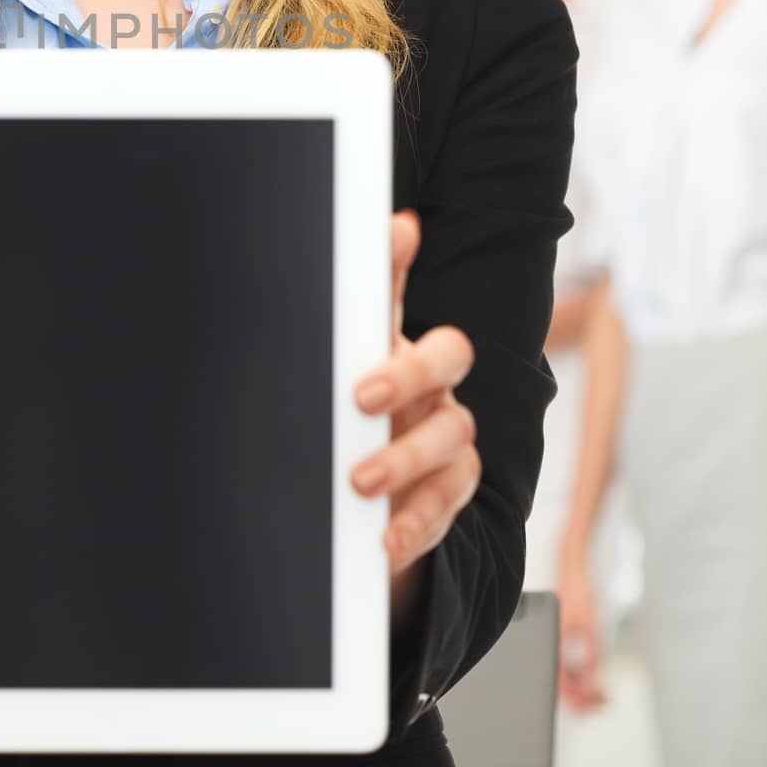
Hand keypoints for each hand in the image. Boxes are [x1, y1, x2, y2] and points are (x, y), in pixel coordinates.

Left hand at [350, 211, 479, 575]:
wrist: (348, 510)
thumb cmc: (334, 431)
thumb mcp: (316, 387)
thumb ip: (315, 340)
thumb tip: (320, 270)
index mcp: (389, 346)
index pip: (394, 295)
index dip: (398, 261)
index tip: (397, 230)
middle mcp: (428, 382)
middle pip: (448, 354)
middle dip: (410, 371)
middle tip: (362, 397)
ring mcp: (446, 433)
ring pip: (452, 432)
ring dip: (405, 457)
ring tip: (359, 482)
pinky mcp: (450, 488)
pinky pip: (449, 498)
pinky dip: (418, 520)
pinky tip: (386, 536)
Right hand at [555, 549, 606, 711]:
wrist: (572, 570)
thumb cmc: (578, 594)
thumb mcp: (591, 629)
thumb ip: (591, 659)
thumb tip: (593, 683)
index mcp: (552, 644)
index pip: (562, 684)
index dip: (582, 698)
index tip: (601, 701)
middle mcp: (548, 644)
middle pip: (560, 685)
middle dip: (582, 698)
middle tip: (604, 702)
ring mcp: (551, 641)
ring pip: (562, 676)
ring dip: (580, 688)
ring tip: (601, 693)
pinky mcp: (557, 636)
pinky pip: (563, 665)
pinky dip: (577, 675)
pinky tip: (589, 678)